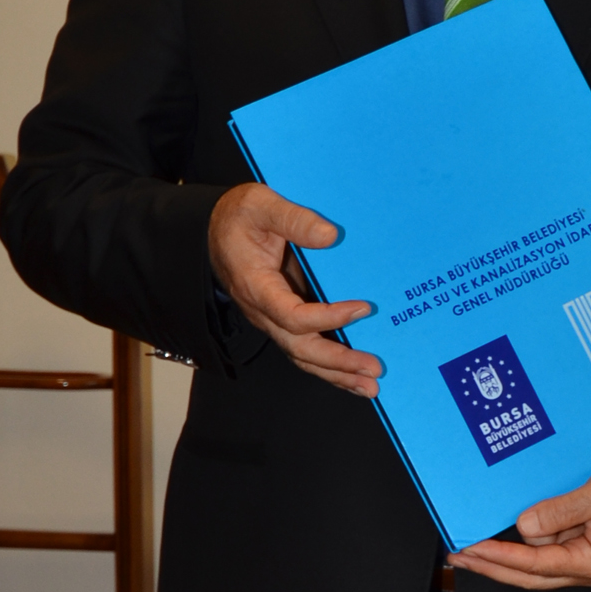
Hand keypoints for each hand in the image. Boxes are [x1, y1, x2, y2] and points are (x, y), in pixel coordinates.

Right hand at [208, 182, 379, 394]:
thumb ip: (294, 219)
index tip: (363, 308)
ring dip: (337, 373)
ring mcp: (273, 317)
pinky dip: (330, 364)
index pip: (292, 315)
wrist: (217, 228)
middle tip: (373, 370)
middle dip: (338, 363)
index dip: (328, 317)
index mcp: (257, 286)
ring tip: (370, 387)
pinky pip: (306, 346)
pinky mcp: (284, 316)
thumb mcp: (261, 204)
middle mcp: (263, 311)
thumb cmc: (239, 216)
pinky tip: (353, 374)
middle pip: (300, 348)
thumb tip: (330, 235)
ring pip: (303, 355)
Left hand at [448, 465, 590, 588]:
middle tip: (459, 557)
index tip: (474, 548)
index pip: (536, 564)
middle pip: (528, 576)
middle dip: (491, 566)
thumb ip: (561, 510)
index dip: (501, 557)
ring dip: (505, 555)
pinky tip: (505, 534)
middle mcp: (585, 570)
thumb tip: (525, 526)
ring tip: (473, 543)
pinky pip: (545, 550)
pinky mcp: (580, 550)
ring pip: (534, 563)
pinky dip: (522, 545)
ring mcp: (582, 562)